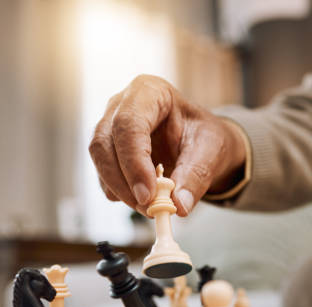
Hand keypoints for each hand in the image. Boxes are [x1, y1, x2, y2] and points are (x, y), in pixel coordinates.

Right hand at [89, 75, 246, 216]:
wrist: (201, 144)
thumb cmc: (205, 137)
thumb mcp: (211, 152)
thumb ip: (196, 176)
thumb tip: (178, 206)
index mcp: (149, 92)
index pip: (129, 124)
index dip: (134, 161)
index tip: (148, 194)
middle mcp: (121, 105)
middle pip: (105, 142)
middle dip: (124, 181)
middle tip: (149, 207)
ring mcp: (110, 127)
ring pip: (100, 160)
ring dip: (122, 191)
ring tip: (152, 208)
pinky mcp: (108, 153)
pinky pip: (104, 176)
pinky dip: (121, 194)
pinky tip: (144, 201)